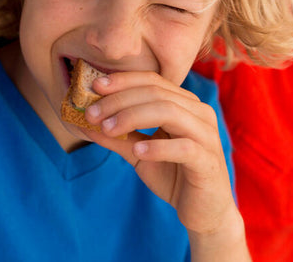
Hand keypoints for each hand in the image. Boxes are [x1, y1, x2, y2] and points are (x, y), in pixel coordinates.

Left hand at [83, 71, 247, 258]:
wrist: (203, 211)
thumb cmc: (174, 176)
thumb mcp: (139, 153)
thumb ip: (117, 137)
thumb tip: (84, 123)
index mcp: (185, 104)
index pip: (152, 81)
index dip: (123, 81)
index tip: (95, 87)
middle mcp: (199, 113)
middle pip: (157, 93)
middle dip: (120, 100)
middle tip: (91, 113)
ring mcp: (207, 135)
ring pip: (170, 112)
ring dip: (133, 117)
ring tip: (108, 129)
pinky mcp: (208, 161)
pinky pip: (184, 147)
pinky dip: (158, 147)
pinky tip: (137, 151)